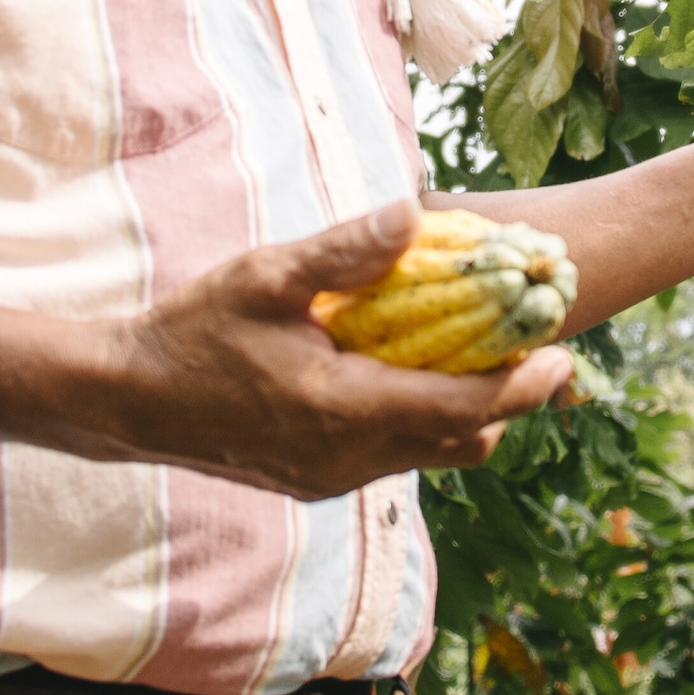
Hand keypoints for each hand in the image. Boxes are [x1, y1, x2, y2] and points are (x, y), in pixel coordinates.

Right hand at [100, 201, 575, 499]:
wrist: (130, 401)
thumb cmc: (195, 331)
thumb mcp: (266, 277)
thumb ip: (345, 250)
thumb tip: (417, 213)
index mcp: (346, 410)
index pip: (465, 410)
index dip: (523, 385)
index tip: (563, 352)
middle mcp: (350, 458)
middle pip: (465, 440)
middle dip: (509, 399)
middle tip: (532, 345)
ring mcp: (334, 477)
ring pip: (434, 454)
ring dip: (467, 411)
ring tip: (477, 351)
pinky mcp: (319, 481)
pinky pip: (397, 457)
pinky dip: (423, 421)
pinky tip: (410, 371)